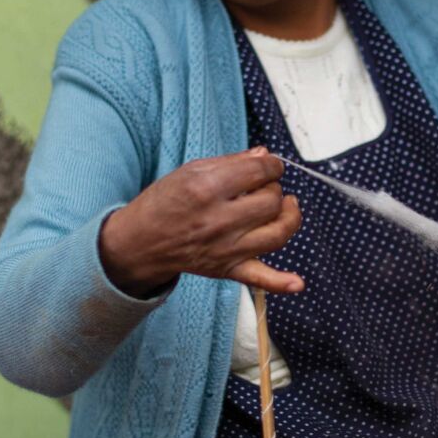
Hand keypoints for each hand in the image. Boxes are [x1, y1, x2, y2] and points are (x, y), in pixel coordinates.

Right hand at [99, 147, 302, 297]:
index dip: (272, 165)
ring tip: (286, 207)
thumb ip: (231, 163)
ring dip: (290, 217)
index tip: (269, 166)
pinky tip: (297, 282)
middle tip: (263, 187)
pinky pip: (259, 278)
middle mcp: (219, 220)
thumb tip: (265, 154)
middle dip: (274, 188)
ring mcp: (226, 248)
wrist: (140, 243)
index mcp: (207, 188)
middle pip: (272, 200)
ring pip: (277, 232)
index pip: (260, 171)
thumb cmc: (164, 203)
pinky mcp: (227, 269)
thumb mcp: (190, 171)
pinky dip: (280, 282)